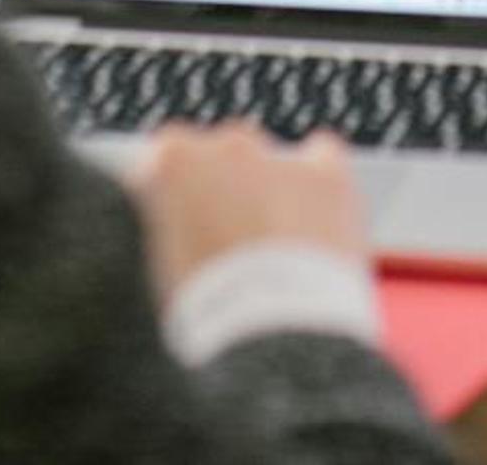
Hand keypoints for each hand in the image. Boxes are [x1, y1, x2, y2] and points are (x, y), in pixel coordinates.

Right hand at [126, 124, 371, 300]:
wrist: (272, 338)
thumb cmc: (206, 315)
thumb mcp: (159, 267)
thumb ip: (164, 226)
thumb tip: (174, 226)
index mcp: (172, 164)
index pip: (164, 157)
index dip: (174, 193)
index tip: (181, 221)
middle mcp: (225, 147)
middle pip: (220, 153)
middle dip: (223, 189)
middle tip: (228, 242)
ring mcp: (279, 158)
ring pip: (267, 159)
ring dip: (267, 189)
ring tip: (273, 245)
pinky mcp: (327, 175)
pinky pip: (322, 158)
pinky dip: (317, 180)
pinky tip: (314, 215)